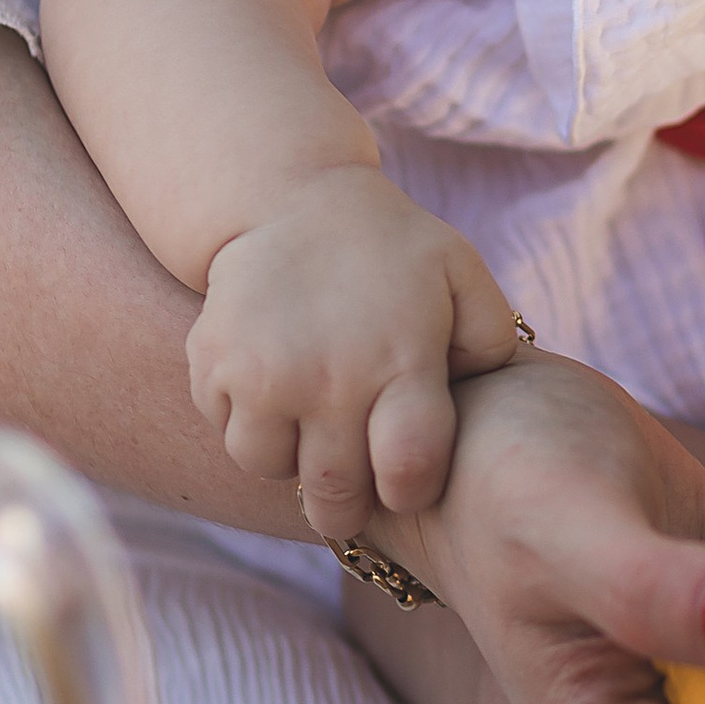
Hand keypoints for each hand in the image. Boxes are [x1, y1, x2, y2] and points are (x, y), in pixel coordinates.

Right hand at [188, 168, 516, 540]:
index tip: (405, 478)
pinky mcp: (213, 364)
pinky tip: (273, 388)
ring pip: (270, 467)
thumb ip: (491, 342)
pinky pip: (228, 432)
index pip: (407, 472)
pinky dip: (248, 423)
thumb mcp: (461, 275)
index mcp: (400, 359)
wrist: (288, 198)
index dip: (409, 490)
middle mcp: (328, 375)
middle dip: (346, 505)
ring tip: (311, 422)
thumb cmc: (390, 249)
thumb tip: (481, 402)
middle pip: (334, 493)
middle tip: (353, 488)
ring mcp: (263, 373)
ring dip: (291, 458)